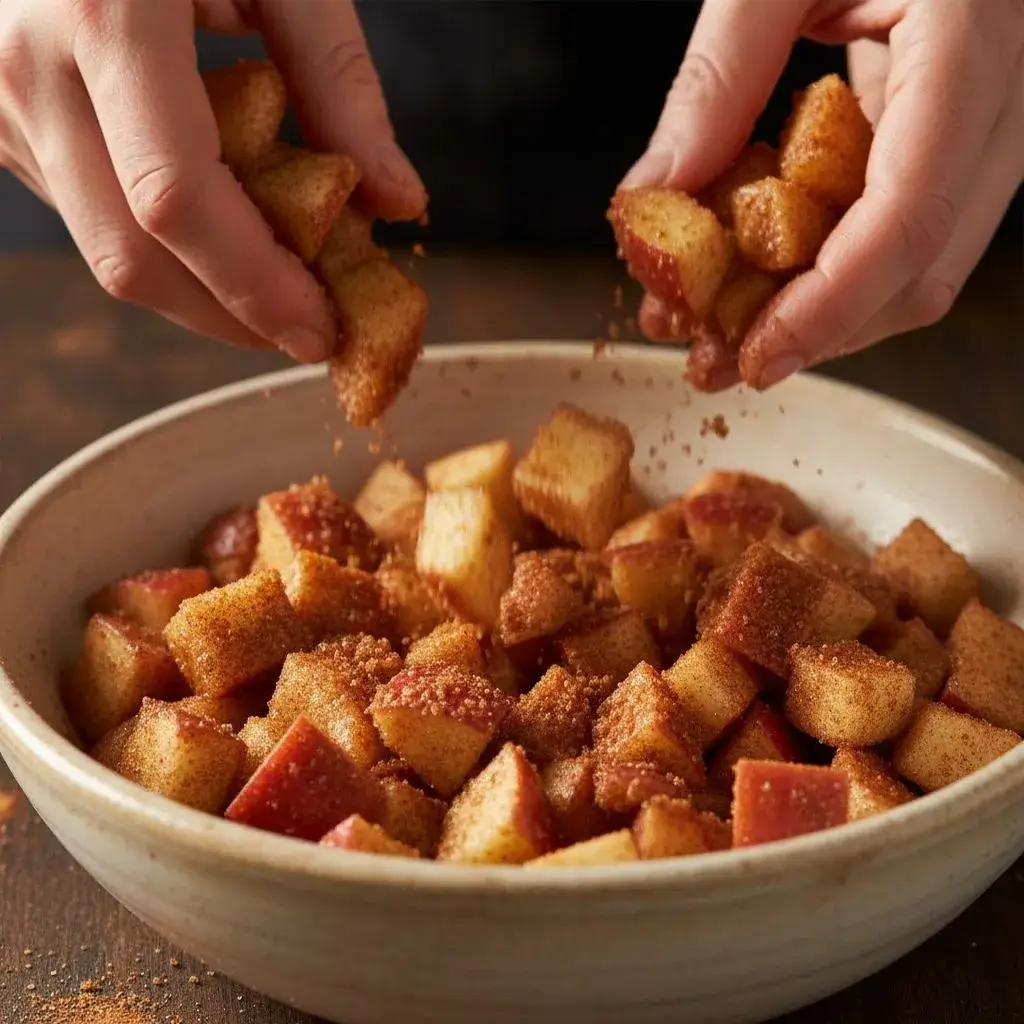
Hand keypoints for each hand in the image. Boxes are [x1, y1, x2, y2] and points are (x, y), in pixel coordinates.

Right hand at [0, 0, 424, 362]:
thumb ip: (339, 83)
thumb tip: (398, 203)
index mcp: (101, 15)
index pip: (178, 202)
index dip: (256, 287)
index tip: (322, 329)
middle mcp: (28, 70)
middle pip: (134, 258)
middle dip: (232, 318)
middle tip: (310, 330)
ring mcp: (0, 102)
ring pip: (107, 251)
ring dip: (202, 292)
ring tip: (281, 283)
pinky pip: (90, 217)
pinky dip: (167, 248)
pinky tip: (223, 231)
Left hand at [623, 0, 1022, 389]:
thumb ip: (716, 81)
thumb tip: (653, 199)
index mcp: (974, 34)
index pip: (911, 211)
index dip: (831, 304)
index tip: (757, 356)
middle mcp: (1004, 94)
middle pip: (920, 268)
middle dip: (814, 332)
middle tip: (712, 359)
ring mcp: (990, 122)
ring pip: (918, 265)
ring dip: (815, 313)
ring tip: (716, 326)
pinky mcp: (956, 136)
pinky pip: (900, 227)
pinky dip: (827, 266)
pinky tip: (755, 276)